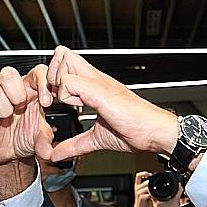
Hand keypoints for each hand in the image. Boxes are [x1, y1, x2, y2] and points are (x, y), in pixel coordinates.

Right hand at [0, 64, 53, 167]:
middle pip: (8, 73)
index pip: (36, 72)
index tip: (46, 102)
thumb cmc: (26, 139)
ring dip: (2, 107)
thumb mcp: (42, 137)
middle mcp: (12, 92)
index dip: (41, 82)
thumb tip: (51, 148)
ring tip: (7, 119)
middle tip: (21, 107)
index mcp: (31, 91)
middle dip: (16, 92)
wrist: (10, 156)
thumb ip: (47, 137)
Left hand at [42, 47, 179, 159]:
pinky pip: (70, 82)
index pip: (65, 63)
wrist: (154, 131)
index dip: (54, 79)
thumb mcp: (96, 138)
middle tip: (56, 97)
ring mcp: (97, 82)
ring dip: (58, 82)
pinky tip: (77, 107)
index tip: (56, 101)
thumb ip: (75, 144)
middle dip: (52, 74)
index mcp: (94, 86)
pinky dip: (65, 96)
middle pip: (62, 53)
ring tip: (67, 102)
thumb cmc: (135, 129)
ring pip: (64, 60)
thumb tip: (58, 154)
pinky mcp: (99, 91)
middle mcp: (95, 79)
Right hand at [128, 170, 152, 206]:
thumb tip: (154, 181)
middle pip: (145, 181)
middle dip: (151, 183)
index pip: (138, 175)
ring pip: (147, 187)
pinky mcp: (141, 198)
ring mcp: (138, 193)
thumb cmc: (143, 201)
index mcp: (137, 185)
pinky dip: (152, 194)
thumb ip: (148, 186)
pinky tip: (153, 196)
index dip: (144, 173)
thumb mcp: (145, 192)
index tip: (150, 174)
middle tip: (156, 184)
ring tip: (155, 191)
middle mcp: (137, 188)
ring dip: (152, 189)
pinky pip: (147, 194)